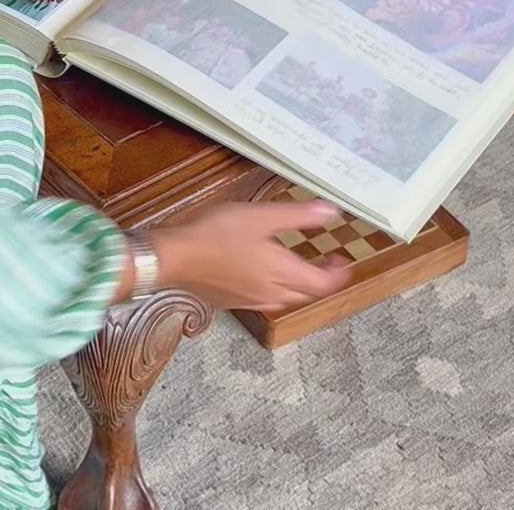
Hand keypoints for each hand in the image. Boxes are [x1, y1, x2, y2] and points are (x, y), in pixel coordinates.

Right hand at [137, 201, 352, 312]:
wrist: (171, 258)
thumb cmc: (215, 233)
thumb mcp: (259, 216)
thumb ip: (297, 215)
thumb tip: (332, 213)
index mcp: (282, 272)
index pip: (323, 284)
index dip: (338, 274)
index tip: (342, 259)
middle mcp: (270, 292)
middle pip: (305, 294)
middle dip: (320, 279)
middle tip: (324, 259)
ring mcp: (249, 300)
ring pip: (284, 298)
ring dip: (297, 285)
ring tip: (295, 265)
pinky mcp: (230, 301)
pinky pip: (262, 298)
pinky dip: (273, 287)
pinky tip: (260, 273)